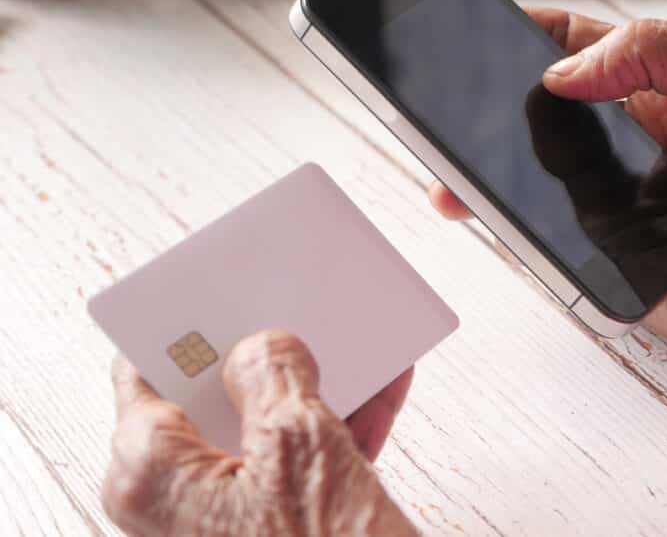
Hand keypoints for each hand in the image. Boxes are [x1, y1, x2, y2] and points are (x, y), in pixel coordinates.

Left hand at [102, 331, 417, 536]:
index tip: (219, 292)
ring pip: (268, 428)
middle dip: (264, 351)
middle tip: (297, 307)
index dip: (184, 327)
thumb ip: (276, 376)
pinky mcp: (284, 533)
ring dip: (318, 383)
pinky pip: (308, 462)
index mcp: (151, 478)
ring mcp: (234, 522)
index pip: (146, 376)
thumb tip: (265, 346)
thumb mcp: (301, 447)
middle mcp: (181, 503)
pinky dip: (346, 424)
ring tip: (354, 336)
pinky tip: (383, 385)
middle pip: (215, 399)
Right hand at [429, 7, 666, 391]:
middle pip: (541, 113)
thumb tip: (569, 74)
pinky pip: (548, 238)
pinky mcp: (610, 256)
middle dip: (490, 106)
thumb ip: (662, 47)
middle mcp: (634, 141)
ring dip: (489, 170)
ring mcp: (619, 200)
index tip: (476, 30)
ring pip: (534, 175)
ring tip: (451, 170)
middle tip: (448, 110)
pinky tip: (484, 214)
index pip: (577, 47)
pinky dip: (512, 228)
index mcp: (664, 87)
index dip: (526, 36)